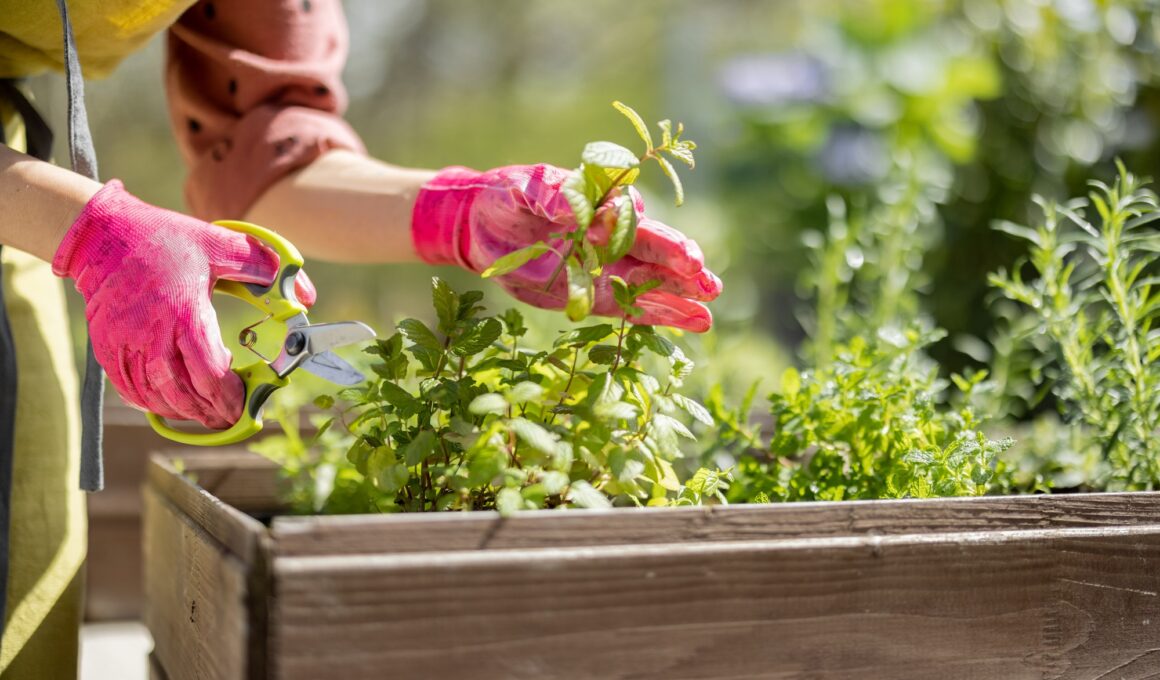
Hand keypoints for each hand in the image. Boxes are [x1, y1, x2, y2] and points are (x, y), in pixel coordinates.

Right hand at [53, 180, 315, 428]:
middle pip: (183, 393)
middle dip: (209, 413)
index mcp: (185, 314)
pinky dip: (151, 401)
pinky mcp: (106, 347)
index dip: (229, 398)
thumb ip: (264, 268)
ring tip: (204, 412)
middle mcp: (152, 335)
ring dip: (182, 411)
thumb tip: (305, 295)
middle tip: (228, 419)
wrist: (103, 234)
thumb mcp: (220, 244)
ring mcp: (125, 344)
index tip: (244, 406)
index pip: (210, 373)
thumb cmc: (165, 239)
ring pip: (155, 396)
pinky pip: (129, 388)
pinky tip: (168, 400)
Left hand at [411, 164, 721, 331]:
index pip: (633, 217)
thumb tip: (578, 210)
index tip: (650, 246)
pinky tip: (696, 320)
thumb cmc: (508, 194)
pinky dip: (662, 314)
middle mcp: (613, 234)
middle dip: (679, 262)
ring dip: (680, 293)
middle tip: (704, 276)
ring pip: (651, 280)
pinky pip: (634, 306)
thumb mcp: (525, 186)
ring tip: (709, 305)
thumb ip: (552, 194)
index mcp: (602, 202)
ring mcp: (608, 265)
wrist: (483, 224)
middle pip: (653, 248)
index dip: (647, 233)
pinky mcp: (598, 294)